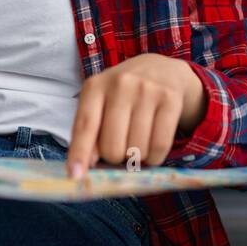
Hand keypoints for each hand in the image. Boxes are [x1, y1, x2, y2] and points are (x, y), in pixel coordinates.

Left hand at [65, 53, 206, 177]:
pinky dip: (155, 158)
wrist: (161, 69)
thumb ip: (90, 132)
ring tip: (137, 140)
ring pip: (137, 150)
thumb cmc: (123, 94)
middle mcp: (120, 84)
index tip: (75, 176)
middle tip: (121, 146)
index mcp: (95, 86)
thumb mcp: (100, 104)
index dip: (80, 153)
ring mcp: (147, 90)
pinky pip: (160, 146)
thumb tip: (89, 164)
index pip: (85, 126)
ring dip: (136, 157)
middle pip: (112, 146)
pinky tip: (152, 147)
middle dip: (115, 157)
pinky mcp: (170, 99)